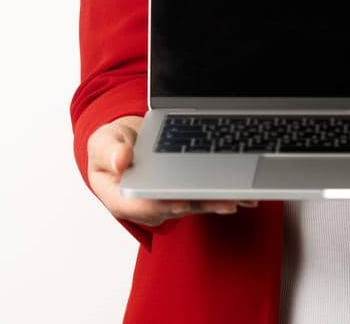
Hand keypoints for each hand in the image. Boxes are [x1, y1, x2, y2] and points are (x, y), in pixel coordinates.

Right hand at [86, 114, 258, 225]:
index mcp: (122, 198)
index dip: (162, 205)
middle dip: (201, 205)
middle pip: (176, 208)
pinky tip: (246, 196)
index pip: (142, 206)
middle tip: (224, 201)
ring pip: (195, 205)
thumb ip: (111, 151)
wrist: (126, 142)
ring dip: (218, 202)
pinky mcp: (185, 196)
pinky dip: (224, 194)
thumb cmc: (113, 144)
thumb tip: (120, 160)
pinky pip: (204, 197)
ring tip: (240, 198)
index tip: (180, 202)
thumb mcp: (103, 142)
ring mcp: (167, 202)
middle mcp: (147, 206)